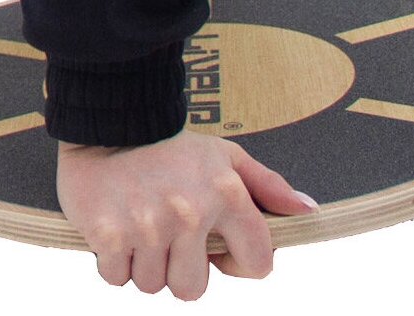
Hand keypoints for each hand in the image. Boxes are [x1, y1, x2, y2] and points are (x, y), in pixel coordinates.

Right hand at [57, 126, 316, 300]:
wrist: (106, 124)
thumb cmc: (169, 146)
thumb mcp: (224, 156)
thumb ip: (267, 186)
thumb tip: (307, 211)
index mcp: (226, 193)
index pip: (258, 264)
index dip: (239, 262)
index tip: (219, 248)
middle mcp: (190, 212)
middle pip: (193, 289)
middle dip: (181, 267)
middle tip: (169, 231)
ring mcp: (149, 226)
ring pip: (152, 285)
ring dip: (145, 263)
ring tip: (141, 222)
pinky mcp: (109, 235)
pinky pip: (116, 279)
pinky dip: (113, 260)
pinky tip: (118, 225)